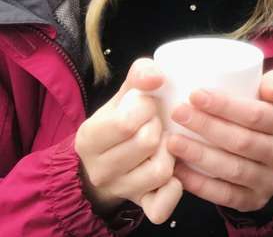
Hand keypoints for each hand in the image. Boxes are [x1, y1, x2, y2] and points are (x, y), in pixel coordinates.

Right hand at [74, 58, 182, 223]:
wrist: (107, 161)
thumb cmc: (121, 120)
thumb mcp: (124, 94)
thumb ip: (140, 75)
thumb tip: (157, 77)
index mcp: (90, 137)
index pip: (128, 121)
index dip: (147, 107)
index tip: (146, 106)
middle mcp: (100, 170)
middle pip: (147, 143)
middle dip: (159, 127)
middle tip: (156, 124)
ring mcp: (121, 190)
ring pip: (160, 170)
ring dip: (170, 152)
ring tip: (163, 143)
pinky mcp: (142, 206)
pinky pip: (162, 206)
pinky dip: (173, 188)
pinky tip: (174, 171)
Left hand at [167, 69, 272, 211]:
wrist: (269, 159)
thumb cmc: (259, 116)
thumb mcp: (269, 96)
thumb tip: (271, 91)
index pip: (256, 114)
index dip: (225, 105)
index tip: (194, 94)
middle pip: (242, 141)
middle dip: (206, 126)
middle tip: (178, 113)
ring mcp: (269, 181)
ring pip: (232, 169)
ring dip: (199, 155)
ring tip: (172, 141)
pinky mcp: (253, 202)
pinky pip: (224, 195)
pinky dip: (199, 184)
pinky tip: (179, 170)